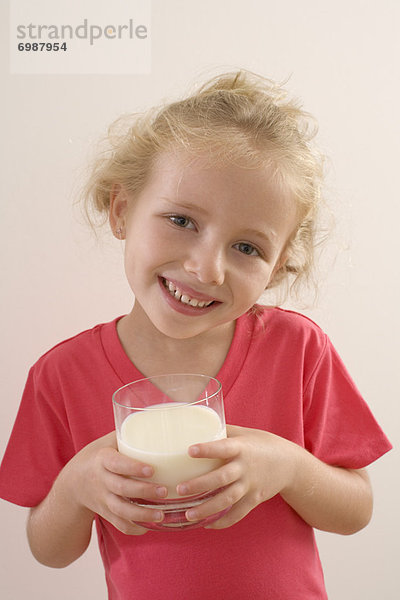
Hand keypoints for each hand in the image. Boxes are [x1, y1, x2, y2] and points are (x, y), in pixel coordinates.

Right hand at [66, 431, 167, 534]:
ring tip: (161, 514)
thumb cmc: (98, 456)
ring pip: (120, 511)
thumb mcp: (107, 442)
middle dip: (143, 491)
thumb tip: (154, 419)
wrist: (73, 482)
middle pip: (121, 488)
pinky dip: (134, 528)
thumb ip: (127, 434)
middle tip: (164, 491)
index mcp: (102, 460)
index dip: (133, 467)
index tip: (151, 469)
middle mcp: (101, 481)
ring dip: (141, 515)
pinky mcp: (105, 513)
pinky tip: (150, 526)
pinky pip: (119, 524)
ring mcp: (103, 499)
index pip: (117, 464)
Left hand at [176, 425, 297, 528]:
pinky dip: (222, 521)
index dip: (207, 449)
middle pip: (221, 478)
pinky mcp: (254, 499)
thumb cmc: (262, 444)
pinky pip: (238, 513)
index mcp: (242, 447)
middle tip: (180, 488)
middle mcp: (245, 467)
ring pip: (227, 500)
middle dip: (200, 485)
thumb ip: (223, 431)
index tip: (190, 451)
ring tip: (188, 514)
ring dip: (207, 509)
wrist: (290, 464)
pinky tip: (206, 524)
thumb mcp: (245, 433)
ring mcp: (250, 485)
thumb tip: (196, 425)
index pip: (223, 447)